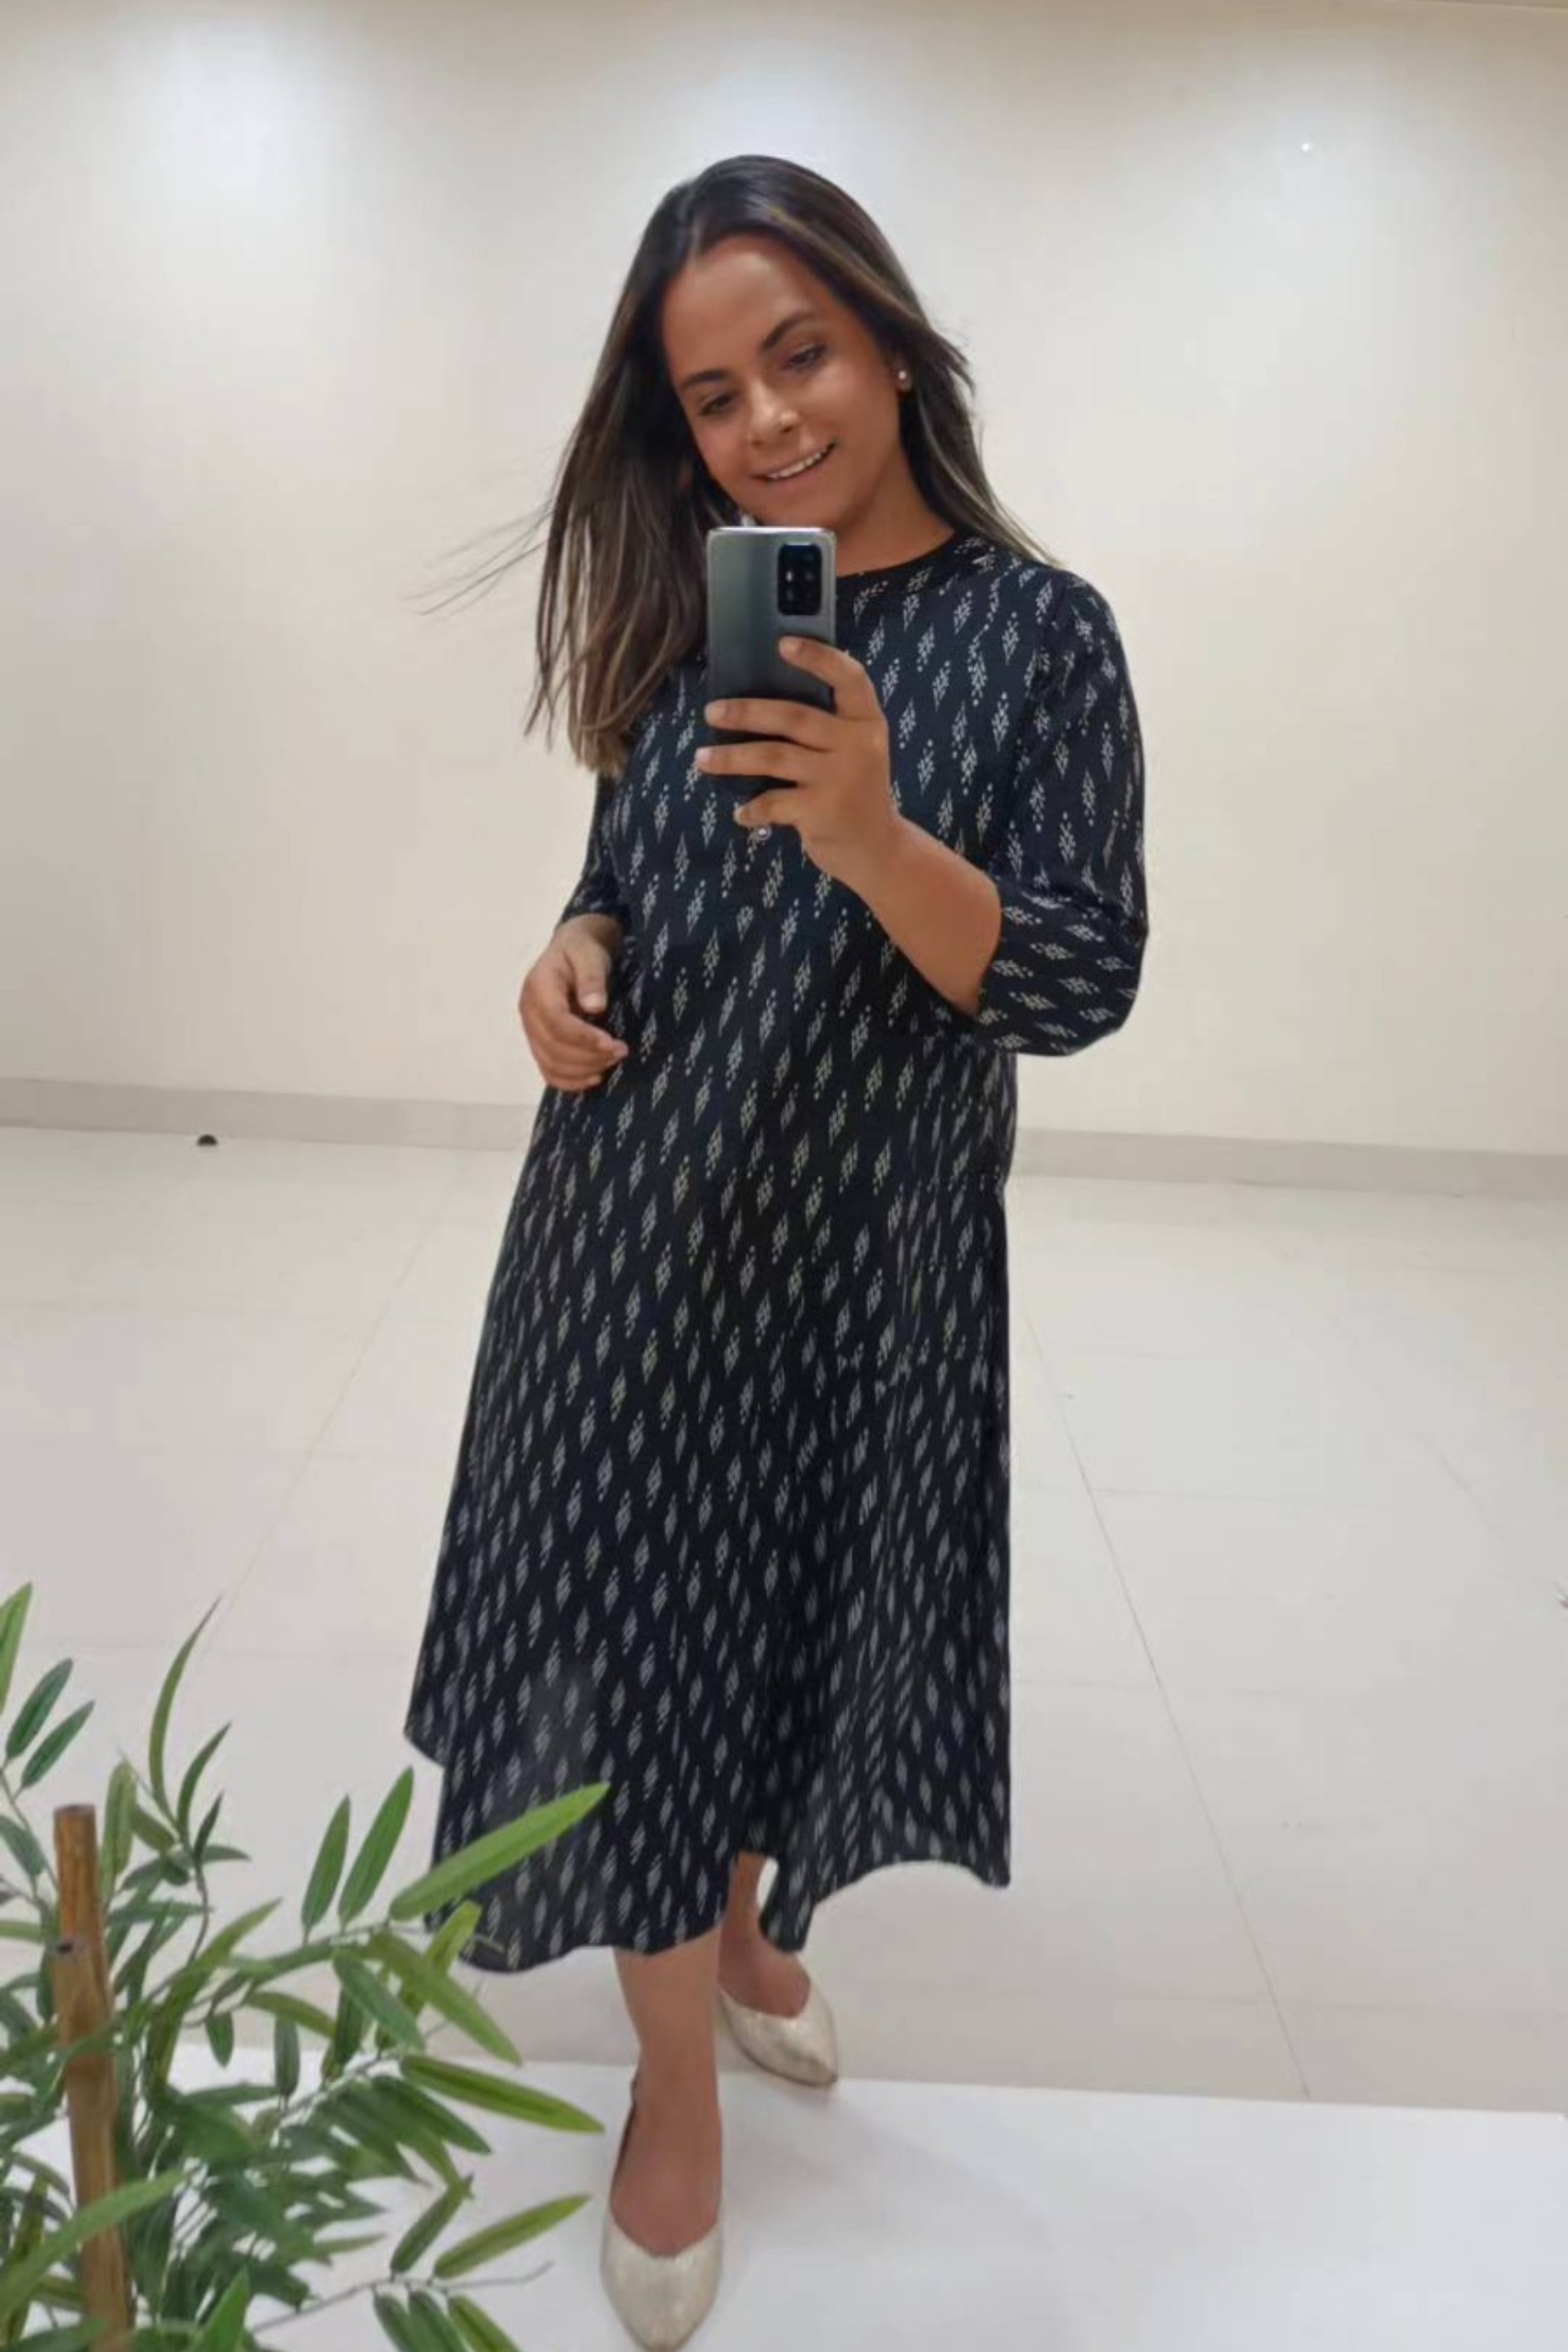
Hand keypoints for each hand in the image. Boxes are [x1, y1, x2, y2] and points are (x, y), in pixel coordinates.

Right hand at [520, 918, 629, 1092]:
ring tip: (612, 1062)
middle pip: (553, 1048)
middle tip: (621, 1052)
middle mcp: (528, 1011)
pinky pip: (548, 1070)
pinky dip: (570, 1081)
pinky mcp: (539, 1042)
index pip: (557, 1022)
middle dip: (589, 1056)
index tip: (613, 1044)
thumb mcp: (590, 955)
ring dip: (583, 1070)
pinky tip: (595, 1078)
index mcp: (538, 987)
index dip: (584, 1038)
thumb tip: (595, 1006)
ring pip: (550, 1064)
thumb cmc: (582, 951)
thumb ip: (591, 978)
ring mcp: (530, 1029)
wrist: (572, 950)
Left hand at [697, 637, 904, 891]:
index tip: (782, 644)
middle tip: (712, 711)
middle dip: (746, 712)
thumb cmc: (855, 791)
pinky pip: (773, 802)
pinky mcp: (821, 812)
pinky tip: (738, 811)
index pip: (849, 678)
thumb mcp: (854, 752)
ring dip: (732, 758)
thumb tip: (757, 703)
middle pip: (793, 717)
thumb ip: (826, 727)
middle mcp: (857, 746)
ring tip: (702, 758)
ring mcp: (839, 780)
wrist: (878, 850)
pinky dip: (751, 807)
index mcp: (866, 722)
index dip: (817, 658)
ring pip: (773, 757)